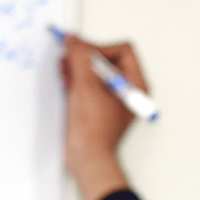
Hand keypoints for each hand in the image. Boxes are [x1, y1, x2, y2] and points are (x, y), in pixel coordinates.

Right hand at [59, 35, 147, 199]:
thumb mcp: (86, 86)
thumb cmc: (95, 131)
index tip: (81, 52)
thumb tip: (73, 40)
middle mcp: (126, 91)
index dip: (100, 47)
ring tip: (63, 65)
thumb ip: (80, 58)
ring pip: (95, 71)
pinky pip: (87, 84)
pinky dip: (75, 78)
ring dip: (78, 65)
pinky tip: (64, 77)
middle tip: (69, 54)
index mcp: (135, 85)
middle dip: (86, 55)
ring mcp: (111, 99)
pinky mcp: (96, 107)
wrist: (87, 159)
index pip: (123, 50)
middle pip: (107, 59)